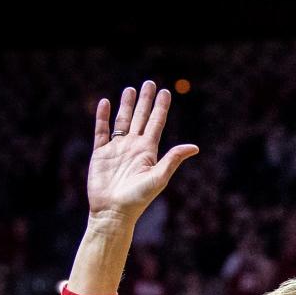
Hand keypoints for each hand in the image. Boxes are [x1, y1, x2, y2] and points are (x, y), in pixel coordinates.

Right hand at [87, 80, 197, 224]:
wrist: (113, 211)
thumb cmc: (138, 198)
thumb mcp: (159, 178)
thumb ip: (173, 159)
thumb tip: (195, 147)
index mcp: (149, 152)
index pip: (156, 124)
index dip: (160, 108)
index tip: (166, 92)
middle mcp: (133, 147)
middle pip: (141, 118)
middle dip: (145, 101)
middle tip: (149, 83)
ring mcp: (117, 149)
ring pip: (122, 121)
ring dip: (126, 105)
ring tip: (130, 89)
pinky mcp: (100, 153)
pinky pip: (101, 131)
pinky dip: (102, 116)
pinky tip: (104, 103)